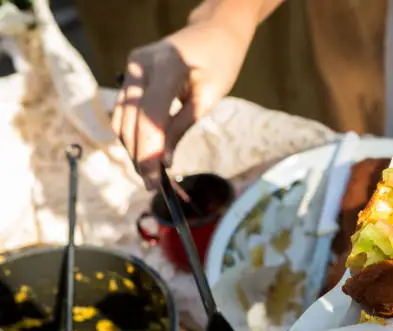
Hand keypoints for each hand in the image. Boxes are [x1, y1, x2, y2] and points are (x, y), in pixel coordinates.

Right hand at [112, 17, 253, 188]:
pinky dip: (133, 132)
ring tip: (150, 173)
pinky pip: (125, 109)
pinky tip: (146, 151)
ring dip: (133, 148)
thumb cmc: (219, 63)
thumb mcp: (207, 98)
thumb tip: (162, 161)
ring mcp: (131, 67)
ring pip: (122, 118)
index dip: (148, 152)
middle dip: (139, 156)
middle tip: (152, 184)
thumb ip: (181, 127)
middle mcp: (140, 65)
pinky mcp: (130, 72)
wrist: (213, 33)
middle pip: (131, 121)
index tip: (153, 180)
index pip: (149, 117)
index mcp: (166, 67)